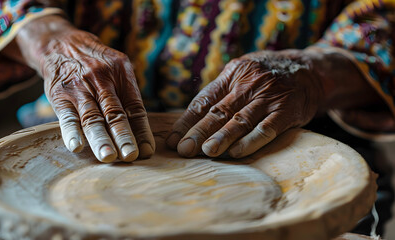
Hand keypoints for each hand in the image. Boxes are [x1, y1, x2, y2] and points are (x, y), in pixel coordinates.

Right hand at [16, 16, 154, 161]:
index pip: (135, 107)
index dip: (141, 130)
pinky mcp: (59, 95)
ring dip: (100, 139)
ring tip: (108, 158)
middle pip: (115, 113)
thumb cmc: (98, 65)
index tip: (146, 151)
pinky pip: (66, 115)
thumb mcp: (118, 69)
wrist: (63, 44)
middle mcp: (102, 80)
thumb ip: (129, 96)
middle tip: (131, 156)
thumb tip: (143, 133)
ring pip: (92, 117)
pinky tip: (76, 146)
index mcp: (121, 74)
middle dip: (124, 136)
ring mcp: (80, 88)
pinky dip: (71, 132)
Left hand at [166, 50, 323, 157]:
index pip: (205, 100)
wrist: (310, 71)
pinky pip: (266, 128)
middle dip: (199, 132)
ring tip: (206, 152)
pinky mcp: (286, 112)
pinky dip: (251, 141)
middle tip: (183, 149)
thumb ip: (222, 91)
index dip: (187, 120)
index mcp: (233, 74)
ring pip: (240, 120)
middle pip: (219, 111)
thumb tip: (192, 119)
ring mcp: (268, 98)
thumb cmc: (267, 76)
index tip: (173, 139)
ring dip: (222, 138)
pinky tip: (236, 153)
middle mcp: (249, 84)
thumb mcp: (243, 72)